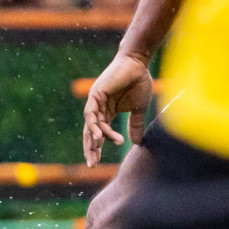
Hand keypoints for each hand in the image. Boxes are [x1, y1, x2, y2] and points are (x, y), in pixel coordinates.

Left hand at [82, 51, 152, 165]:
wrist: (138, 64)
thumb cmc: (138, 83)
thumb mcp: (138, 109)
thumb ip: (135, 125)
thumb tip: (136, 143)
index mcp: (107, 113)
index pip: (98, 134)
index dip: (96, 148)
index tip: (96, 163)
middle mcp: (98, 109)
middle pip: (90, 132)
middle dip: (90, 148)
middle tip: (91, 164)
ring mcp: (95, 101)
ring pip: (91, 125)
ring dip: (94, 138)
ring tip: (97, 150)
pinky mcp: (95, 94)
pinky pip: (92, 113)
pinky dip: (94, 125)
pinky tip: (99, 136)